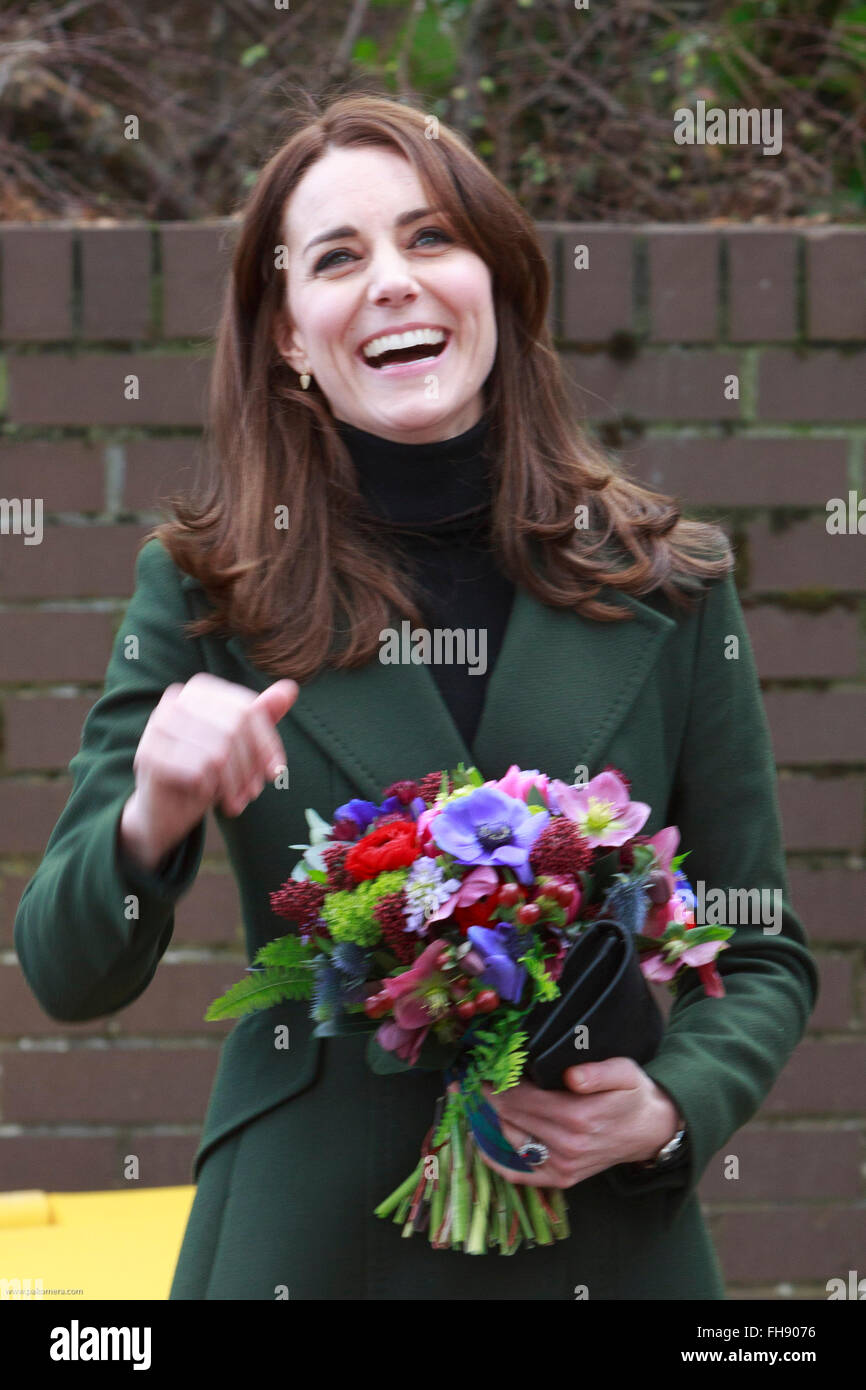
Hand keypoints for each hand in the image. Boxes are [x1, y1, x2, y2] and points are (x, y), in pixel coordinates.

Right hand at [120, 673, 298, 869]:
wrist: (165, 808)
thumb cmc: (206, 771)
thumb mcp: (239, 745)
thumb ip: (261, 716)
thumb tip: (290, 688)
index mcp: (199, 690)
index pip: (247, 709)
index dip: (267, 743)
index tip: (275, 772)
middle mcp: (175, 700)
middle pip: (234, 729)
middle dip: (250, 766)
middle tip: (254, 792)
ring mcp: (157, 725)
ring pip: (218, 752)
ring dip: (232, 784)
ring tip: (234, 800)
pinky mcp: (148, 754)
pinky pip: (197, 771)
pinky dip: (209, 789)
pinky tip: (206, 795)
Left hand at [476, 1058, 681, 1188]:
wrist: (649, 1131)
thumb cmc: (633, 1095)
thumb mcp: (624, 1072)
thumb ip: (599, 1072)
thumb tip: (572, 1076)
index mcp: (579, 1116)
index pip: (523, 1096)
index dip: (500, 1079)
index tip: (487, 1062)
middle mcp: (567, 1145)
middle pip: (512, 1115)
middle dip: (491, 1093)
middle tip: (477, 1074)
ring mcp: (562, 1166)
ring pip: (511, 1137)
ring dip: (492, 1116)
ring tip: (483, 1096)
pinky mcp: (561, 1178)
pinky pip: (520, 1174)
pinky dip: (496, 1161)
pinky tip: (481, 1144)